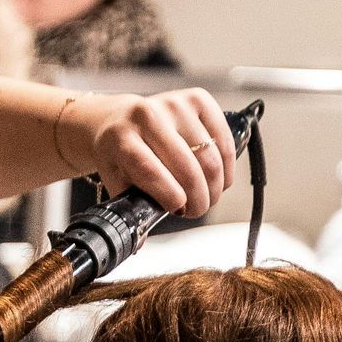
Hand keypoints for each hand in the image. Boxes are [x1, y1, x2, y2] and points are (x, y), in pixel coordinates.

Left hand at [66, 87, 236, 219]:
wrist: (117, 118)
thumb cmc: (119, 153)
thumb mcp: (114, 179)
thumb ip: (128, 209)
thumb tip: (140, 243)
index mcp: (121, 138)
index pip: (150, 170)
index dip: (169, 194)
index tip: (179, 209)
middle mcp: (146, 116)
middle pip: (186, 165)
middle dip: (198, 196)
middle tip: (197, 210)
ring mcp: (173, 104)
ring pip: (209, 153)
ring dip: (215, 184)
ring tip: (209, 197)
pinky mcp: (196, 98)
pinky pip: (222, 136)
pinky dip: (227, 162)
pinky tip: (220, 177)